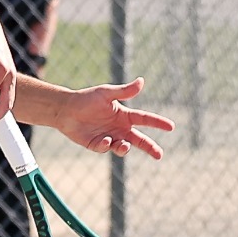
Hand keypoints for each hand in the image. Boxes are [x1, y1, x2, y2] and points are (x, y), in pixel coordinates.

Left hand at [53, 79, 172, 159]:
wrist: (65, 109)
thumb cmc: (86, 98)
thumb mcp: (106, 93)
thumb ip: (124, 91)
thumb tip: (142, 81)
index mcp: (124, 115)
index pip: (145, 119)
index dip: (158, 122)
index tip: (171, 126)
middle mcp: (119, 128)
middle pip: (139, 140)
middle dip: (150, 147)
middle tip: (159, 155)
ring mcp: (109, 137)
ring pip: (123, 147)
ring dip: (125, 148)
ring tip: (124, 145)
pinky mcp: (97, 145)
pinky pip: (106, 148)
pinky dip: (107, 145)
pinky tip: (104, 139)